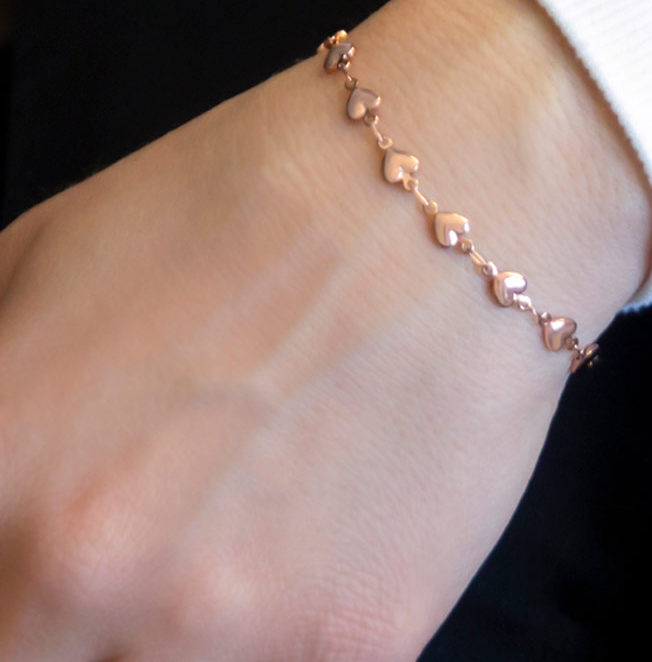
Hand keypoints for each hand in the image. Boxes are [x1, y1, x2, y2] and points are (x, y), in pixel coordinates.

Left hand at [0, 0, 651, 659]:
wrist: (447, 199)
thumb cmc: (257, 195)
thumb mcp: (49, 248)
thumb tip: (1, 457)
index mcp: (1, 471)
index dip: (6, 570)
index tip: (37, 553)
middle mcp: (97, 578)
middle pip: (40, 655)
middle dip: (75, 606)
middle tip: (157, 519)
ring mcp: (240, 628)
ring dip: (186, 619)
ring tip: (244, 513)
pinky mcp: (365, 641)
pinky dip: (295, 617)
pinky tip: (328, 521)